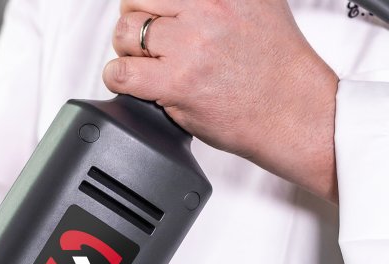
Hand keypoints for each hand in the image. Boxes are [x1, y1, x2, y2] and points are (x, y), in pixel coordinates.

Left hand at [103, 0, 338, 201]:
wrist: (290, 109)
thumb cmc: (274, 66)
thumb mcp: (257, 4)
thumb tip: (182, 2)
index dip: (151, 2)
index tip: (154, 15)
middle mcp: (206, 8)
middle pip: (137, 0)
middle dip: (134, 20)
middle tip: (145, 43)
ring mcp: (190, 44)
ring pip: (125, 32)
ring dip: (126, 50)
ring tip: (141, 64)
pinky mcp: (177, 82)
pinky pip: (123, 72)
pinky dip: (117, 77)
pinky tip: (129, 82)